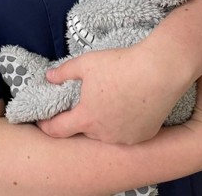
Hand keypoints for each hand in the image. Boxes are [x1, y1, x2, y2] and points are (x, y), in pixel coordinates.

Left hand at [38, 44, 189, 143]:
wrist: (159, 71)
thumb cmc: (120, 65)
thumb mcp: (86, 63)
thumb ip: (64, 72)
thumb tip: (49, 76)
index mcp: (86, 117)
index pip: (58, 129)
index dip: (47, 125)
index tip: (42, 122)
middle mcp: (104, 134)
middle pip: (85, 130)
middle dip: (81, 119)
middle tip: (85, 103)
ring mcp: (125, 138)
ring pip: (106, 134)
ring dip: (103, 123)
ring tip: (109, 103)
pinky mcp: (144, 135)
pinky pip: (127, 133)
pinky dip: (124, 124)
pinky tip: (128, 107)